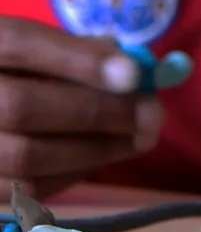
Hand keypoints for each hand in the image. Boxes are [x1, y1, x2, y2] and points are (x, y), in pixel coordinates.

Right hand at [0, 18, 164, 198]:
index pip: (18, 42)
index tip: (135, 74)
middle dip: (100, 112)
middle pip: (22, 105)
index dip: (79, 59)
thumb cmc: (17, 74)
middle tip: (153, 115)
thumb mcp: (36, 49)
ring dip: (96, 149)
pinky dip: (75, 172)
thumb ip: (77, 52)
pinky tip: (104, 154)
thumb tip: (136, 72)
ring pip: (27, 156)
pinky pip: (27, 189)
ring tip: (139, 138)